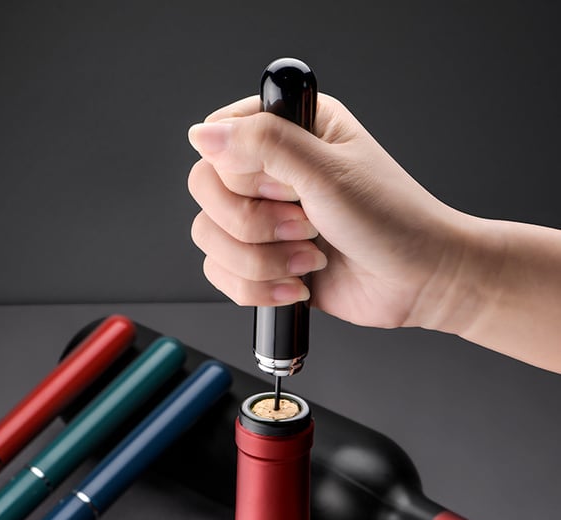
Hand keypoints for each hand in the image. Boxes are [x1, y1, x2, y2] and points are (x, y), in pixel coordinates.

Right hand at [187, 95, 472, 331]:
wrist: (417, 281)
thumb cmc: (391, 221)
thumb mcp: (328, 172)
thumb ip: (264, 144)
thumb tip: (203, 134)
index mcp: (290, 130)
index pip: (219, 139)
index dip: (240, 172)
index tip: (284, 188)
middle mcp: (271, 173)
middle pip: (206, 192)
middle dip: (254, 224)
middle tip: (304, 225)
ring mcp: (264, 220)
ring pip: (210, 238)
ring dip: (261, 261)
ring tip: (309, 258)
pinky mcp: (262, 260)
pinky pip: (221, 274)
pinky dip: (259, 288)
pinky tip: (297, 284)